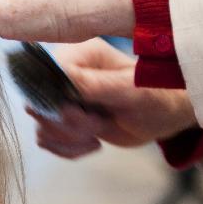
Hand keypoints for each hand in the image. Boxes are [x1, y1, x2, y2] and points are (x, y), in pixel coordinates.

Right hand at [28, 39, 197, 158]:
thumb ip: (96, 84)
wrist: (164, 116)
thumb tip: (60, 78)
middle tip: (99, 125)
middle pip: (39, 104)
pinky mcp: (59, 116)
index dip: (60, 103)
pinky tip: (91, 144)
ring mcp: (60, 96)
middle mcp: (64, 72)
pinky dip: (66, 148)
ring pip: (40, 124)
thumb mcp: (132, 91)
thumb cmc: (157, 98)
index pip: (45, 77)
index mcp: (80, 55)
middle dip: (68, 125)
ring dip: (69, 139)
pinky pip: (45, 138)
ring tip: (97, 135)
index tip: (89, 115)